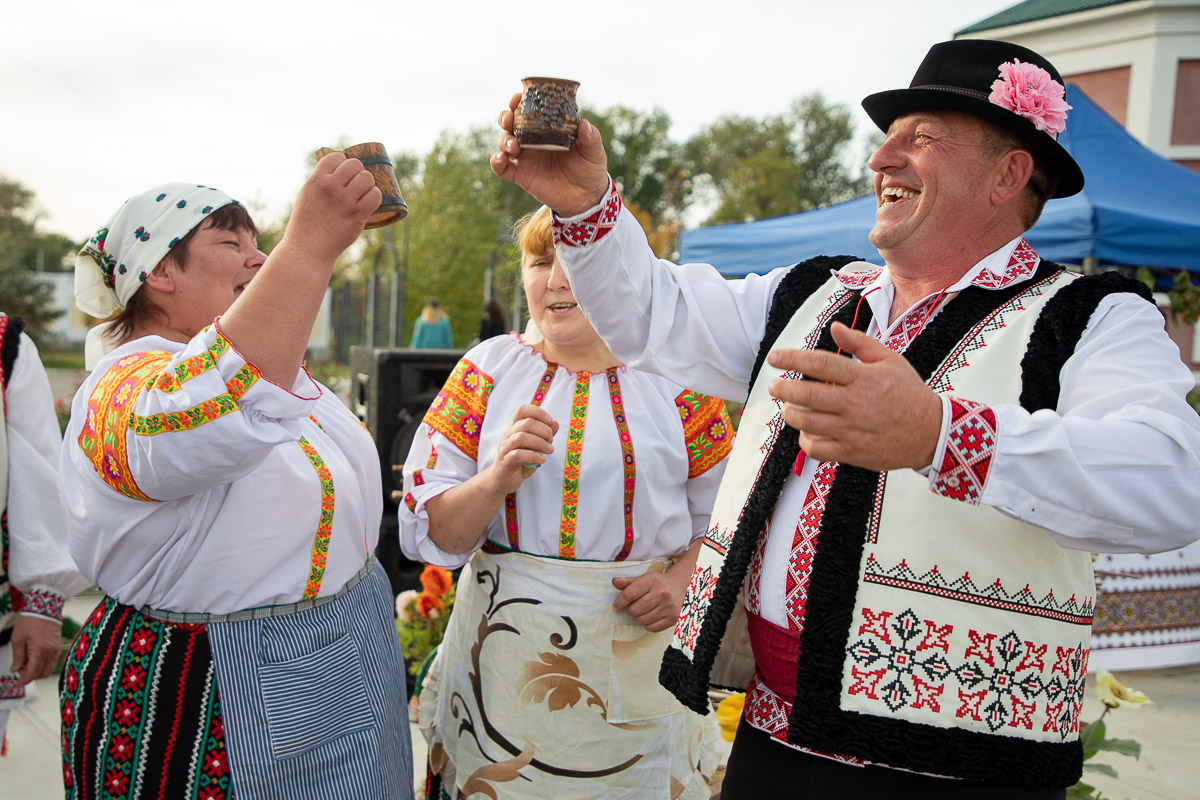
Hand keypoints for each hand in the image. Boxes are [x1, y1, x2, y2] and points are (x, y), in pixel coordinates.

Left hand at [8, 615, 61, 685]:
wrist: (44, 609)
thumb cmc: (30, 622)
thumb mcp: (18, 639)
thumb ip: (17, 657)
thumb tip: (15, 669)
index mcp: (39, 650)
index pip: (32, 672)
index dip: (24, 680)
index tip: (18, 684)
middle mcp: (50, 652)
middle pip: (42, 674)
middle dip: (31, 676)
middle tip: (20, 671)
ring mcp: (56, 649)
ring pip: (49, 669)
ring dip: (38, 672)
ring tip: (27, 665)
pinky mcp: (59, 646)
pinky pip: (52, 662)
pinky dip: (44, 665)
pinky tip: (35, 659)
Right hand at [283, 152, 380, 263]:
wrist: (307, 249)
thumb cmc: (306, 223)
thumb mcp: (307, 195)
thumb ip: (321, 182)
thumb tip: (339, 170)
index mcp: (317, 181)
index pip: (336, 157)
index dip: (342, 163)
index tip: (342, 174)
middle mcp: (331, 188)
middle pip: (355, 165)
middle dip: (356, 172)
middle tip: (354, 184)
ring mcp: (345, 201)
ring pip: (367, 178)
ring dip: (367, 184)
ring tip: (361, 193)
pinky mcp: (357, 216)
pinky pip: (375, 195)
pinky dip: (375, 196)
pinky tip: (369, 200)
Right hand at [488, 404, 558, 494]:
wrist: (504, 480)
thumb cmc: (521, 461)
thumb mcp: (536, 446)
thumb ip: (545, 434)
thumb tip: (555, 423)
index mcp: (514, 427)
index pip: (522, 410)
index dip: (538, 412)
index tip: (550, 422)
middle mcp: (508, 434)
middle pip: (526, 423)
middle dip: (544, 431)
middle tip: (551, 441)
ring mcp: (505, 448)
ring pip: (522, 437)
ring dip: (540, 443)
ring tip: (549, 450)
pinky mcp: (505, 462)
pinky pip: (518, 455)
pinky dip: (533, 456)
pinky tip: (542, 460)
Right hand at [490, 93, 609, 216]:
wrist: (585, 198)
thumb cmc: (589, 169)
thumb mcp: (594, 152)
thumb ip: (591, 138)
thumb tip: (584, 124)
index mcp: (548, 128)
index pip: (530, 109)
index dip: (520, 101)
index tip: (518, 98)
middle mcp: (533, 139)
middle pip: (511, 122)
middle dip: (505, 117)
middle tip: (509, 120)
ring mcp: (525, 156)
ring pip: (504, 142)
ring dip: (504, 140)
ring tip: (513, 146)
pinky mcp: (520, 175)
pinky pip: (501, 167)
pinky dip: (496, 162)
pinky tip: (501, 159)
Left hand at [612, 561, 687, 632]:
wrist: (681, 587)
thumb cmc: (659, 583)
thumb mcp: (645, 579)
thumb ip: (628, 582)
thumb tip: (614, 582)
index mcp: (653, 580)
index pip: (629, 594)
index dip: (619, 602)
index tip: (616, 606)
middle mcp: (662, 593)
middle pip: (635, 609)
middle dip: (632, 609)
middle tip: (636, 605)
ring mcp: (669, 607)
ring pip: (642, 620)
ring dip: (640, 617)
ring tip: (645, 610)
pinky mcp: (673, 618)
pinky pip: (651, 628)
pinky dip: (647, 624)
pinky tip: (651, 616)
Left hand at [767, 321, 942, 471]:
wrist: (932, 432)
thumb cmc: (909, 393)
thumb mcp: (891, 360)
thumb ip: (860, 344)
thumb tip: (835, 327)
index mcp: (864, 378)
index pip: (821, 364)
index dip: (793, 359)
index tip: (776, 357)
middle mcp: (855, 403)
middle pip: (808, 395)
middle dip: (784, 389)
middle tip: (775, 385)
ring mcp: (853, 430)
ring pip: (808, 423)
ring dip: (791, 414)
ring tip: (788, 407)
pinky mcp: (852, 452)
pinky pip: (818, 449)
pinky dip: (806, 440)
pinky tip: (807, 432)